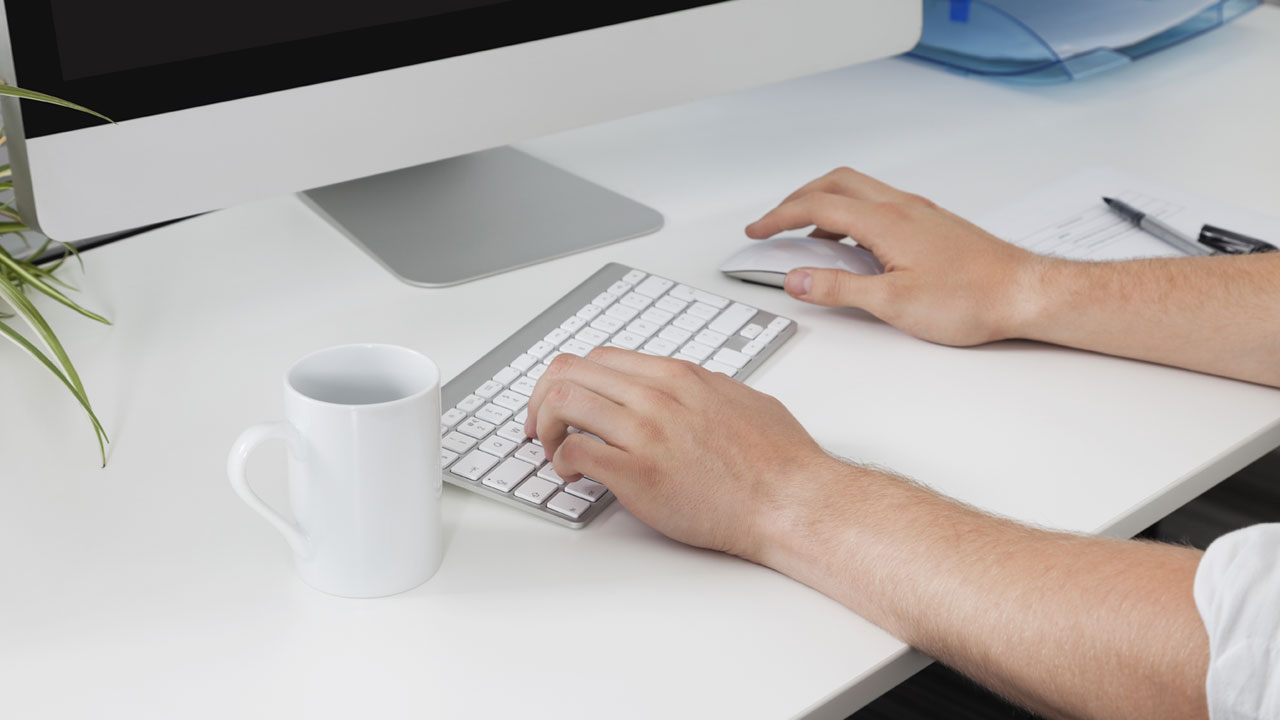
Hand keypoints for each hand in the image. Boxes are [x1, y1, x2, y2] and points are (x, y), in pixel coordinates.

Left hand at [523, 348, 834, 559]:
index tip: (566, 400)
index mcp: (680, 376)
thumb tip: (683, 393)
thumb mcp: (740, 400)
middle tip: (542, 424)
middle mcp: (658, 395)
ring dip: (547, 426)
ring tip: (553, 449)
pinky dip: (562, 461)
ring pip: (564, 401)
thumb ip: (702, 391)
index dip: (572, 378)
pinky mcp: (639, 473)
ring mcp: (647, 432)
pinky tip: (573, 474)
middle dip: (543, 397)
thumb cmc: (778, 460)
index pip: (601, 357)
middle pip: (570, 371)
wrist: (791, 500)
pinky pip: (577, 450)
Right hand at [745, 167, 1051, 345]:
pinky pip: (880, 203)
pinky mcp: (932, 223)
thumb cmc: (973, 299)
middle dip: (797, 199)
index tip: (757, 230)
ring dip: (825, 204)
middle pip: (835, 182)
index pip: (816, 206)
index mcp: (885, 221)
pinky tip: (856, 244)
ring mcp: (919, 212)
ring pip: (859, 190)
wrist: (1026, 292)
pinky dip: (852, 214)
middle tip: (775, 222)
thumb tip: (798, 280)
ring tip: (809, 237)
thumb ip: (838, 289)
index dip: (779, 217)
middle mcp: (902, 207)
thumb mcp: (892, 304)